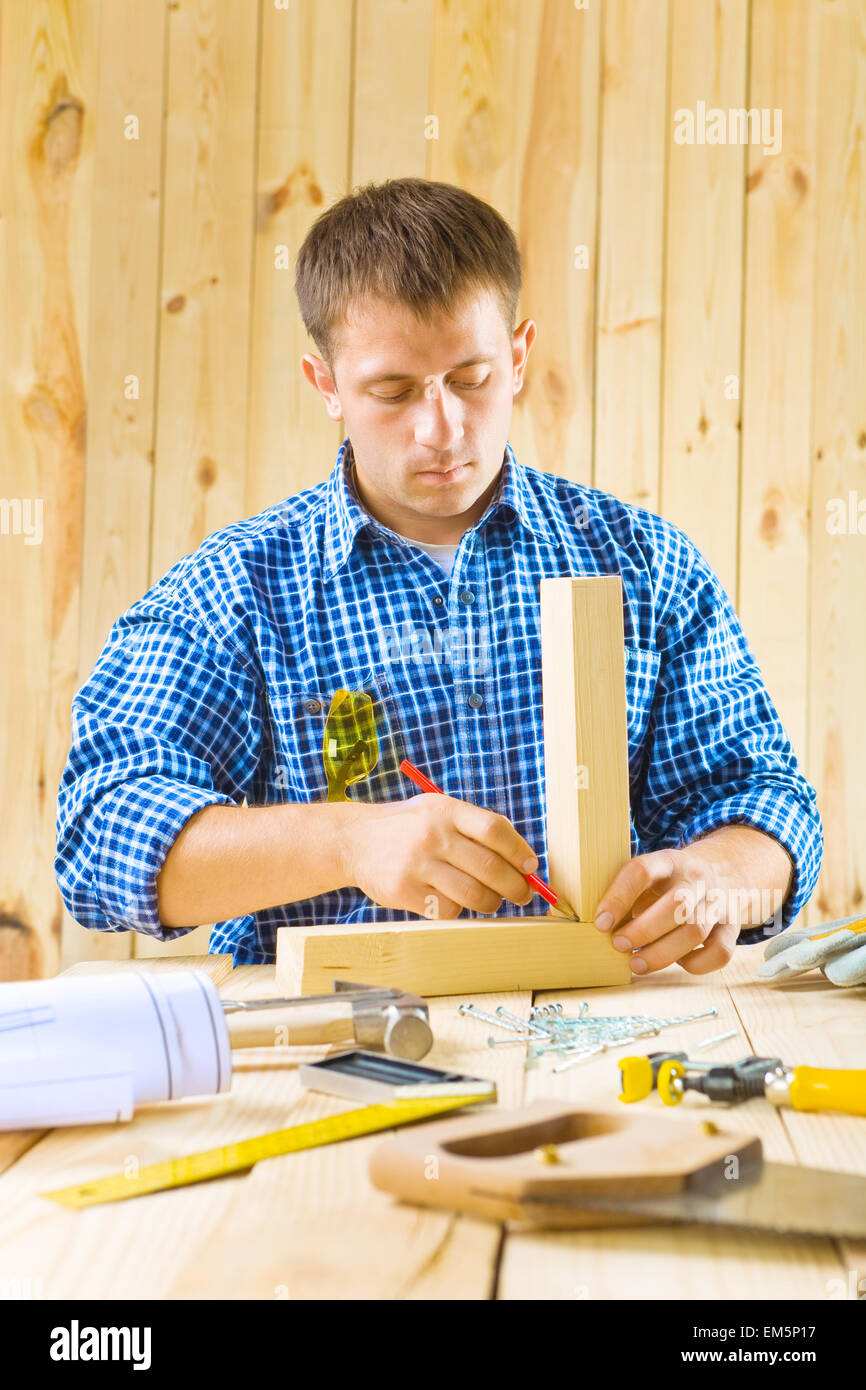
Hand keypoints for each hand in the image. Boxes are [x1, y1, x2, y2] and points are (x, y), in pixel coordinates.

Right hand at [341, 793, 537, 917]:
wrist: (355, 840)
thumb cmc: (409, 828)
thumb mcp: (437, 811)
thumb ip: (474, 829)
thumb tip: (523, 862)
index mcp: (445, 810)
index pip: (494, 830)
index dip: (520, 851)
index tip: (530, 867)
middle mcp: (432, 835)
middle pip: (490, 867)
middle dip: (515, 887)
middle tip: (522, 894)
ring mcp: (416, 864)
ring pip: (473, 894)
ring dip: (490, 903)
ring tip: (490, 901)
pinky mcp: (403, 890)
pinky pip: (448, 909)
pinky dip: (458, 910)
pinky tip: (452, 900)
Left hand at [593, 826, 793, 975]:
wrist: (725, 870)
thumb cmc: (671, 881)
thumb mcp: (650, 874)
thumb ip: (627, 893)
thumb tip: (601, 926)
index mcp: (668, 861)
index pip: (641, 871)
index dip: (618, 897)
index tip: (601, 923)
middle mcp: (696, 879)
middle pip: (676, 904)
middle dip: (643, 930)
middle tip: (619, 946)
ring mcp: (718, 903)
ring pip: (696, 931)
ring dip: (662, 953)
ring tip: (636, 964)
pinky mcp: (732, 927)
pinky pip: (720, 952)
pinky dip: (696, 964)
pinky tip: (676, 962)